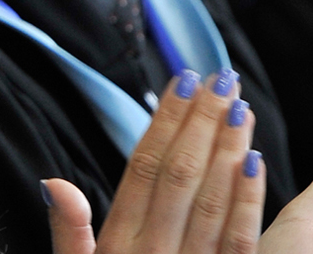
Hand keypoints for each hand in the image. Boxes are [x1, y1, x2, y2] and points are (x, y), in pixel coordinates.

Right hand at [48, 68, 265, 253]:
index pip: (143, 171)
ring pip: (212, 204)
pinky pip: (238, 243)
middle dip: (202, 124)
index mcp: (117, 247)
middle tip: (223, 76)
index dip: (165, 123)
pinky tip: (258, 162)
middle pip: (180, 178)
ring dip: (229, 151)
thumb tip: (55, 182)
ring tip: (242, 107)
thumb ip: (70, 235)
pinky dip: (248, 201)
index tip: (185, 80)